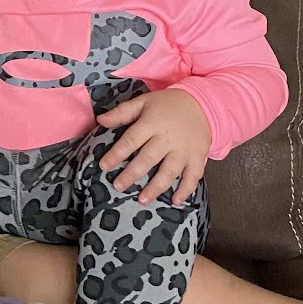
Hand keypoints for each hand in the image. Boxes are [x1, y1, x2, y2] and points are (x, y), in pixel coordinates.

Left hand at [97, 88, 210, 205]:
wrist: (202, 103)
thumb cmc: (167, 104)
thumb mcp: (144, 102)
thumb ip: (122, 112)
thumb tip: (100, 120)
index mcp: (152, 123)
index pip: (131, 140)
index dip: (116, 154)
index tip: (103, 166)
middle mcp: (168, 138)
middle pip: (148, 158)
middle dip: (132, 174)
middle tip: (118, 186)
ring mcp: (184, 149)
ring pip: (169, 171)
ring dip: (155, 187)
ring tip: (142, 200)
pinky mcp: (198, 157)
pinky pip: (193, 176)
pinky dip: (186, 189)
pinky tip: (175, 201)